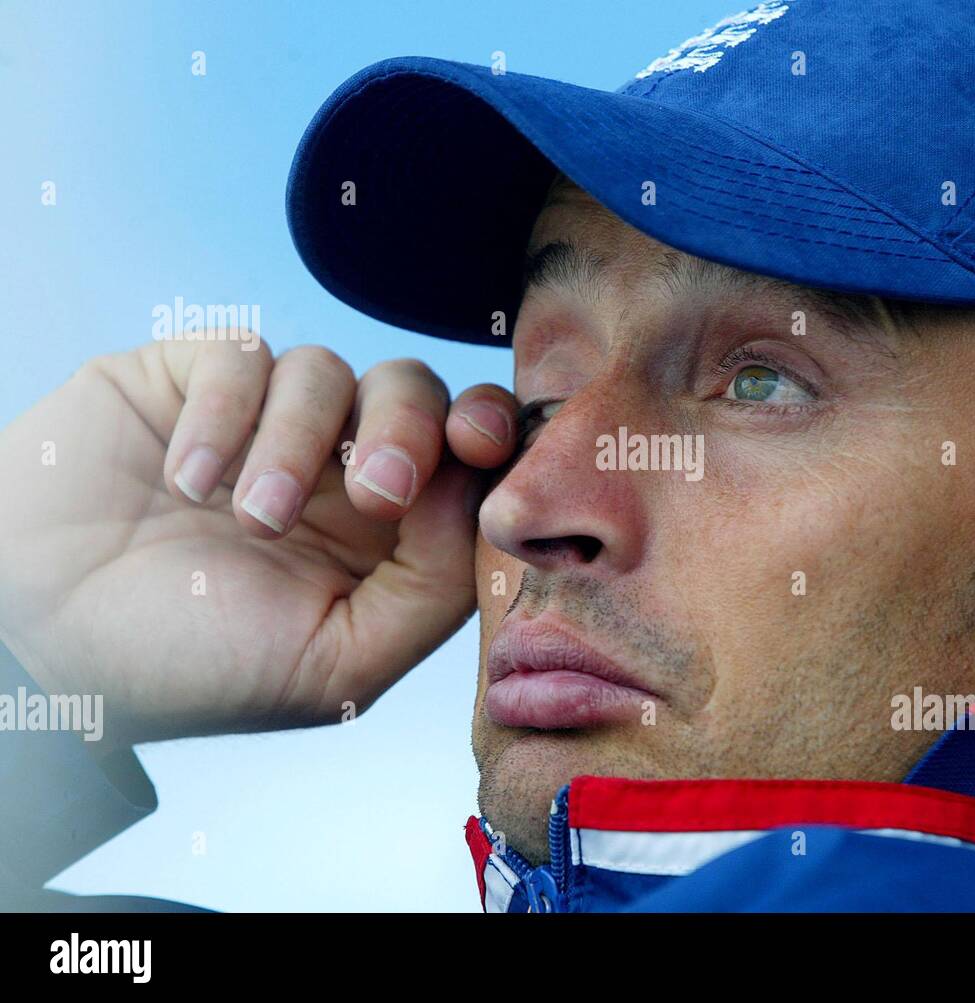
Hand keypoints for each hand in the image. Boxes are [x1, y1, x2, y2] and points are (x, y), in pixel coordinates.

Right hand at [0, 336, 517, 751]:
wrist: (40, 640)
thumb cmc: (191, 664)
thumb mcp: (334, 665)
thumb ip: (430, 590)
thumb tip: (473, 490)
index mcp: (382, 532)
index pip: (466, 454)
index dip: (491, 434)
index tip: (480, 448)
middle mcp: (333, 466)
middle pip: (415, 391)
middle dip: (412, 428)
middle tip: (377, 490)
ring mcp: (263, 419)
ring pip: (330, 371)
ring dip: (299, 444)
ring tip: (249, 518)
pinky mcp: (190, 379)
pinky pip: (243, 355)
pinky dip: (224, 415)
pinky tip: (185, 480)